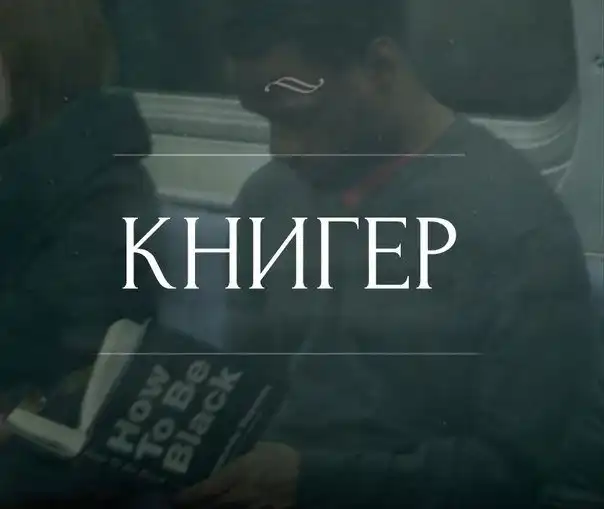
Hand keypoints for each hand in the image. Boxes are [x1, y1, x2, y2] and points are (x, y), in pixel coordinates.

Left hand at [176, 442, 299, 508]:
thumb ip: (242, 451)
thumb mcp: (260, 447)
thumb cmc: (283, 458)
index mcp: (236, 474)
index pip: (203, 489)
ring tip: (198, 505)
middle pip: (207, 505)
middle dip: (192, 505)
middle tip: (179, 502)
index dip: (185, 495)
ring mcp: (247, 508)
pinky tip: (225, 507)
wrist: (308, 479)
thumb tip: (228, 449)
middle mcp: (236, 494)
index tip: (173, 495)